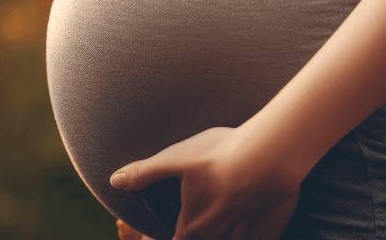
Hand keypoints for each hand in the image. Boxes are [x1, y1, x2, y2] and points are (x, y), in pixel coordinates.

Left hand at [109, 126, 301, 239]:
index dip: (158, 239)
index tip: (154, 236)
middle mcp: (216, 239)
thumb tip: (114, 181)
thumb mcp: (176, 159)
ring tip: (219, 214)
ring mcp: (243, 239)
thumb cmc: (221, 155)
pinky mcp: (268, 234)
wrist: (271, 155)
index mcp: (191, 228)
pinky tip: (245, 219)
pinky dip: (244, 233)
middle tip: (193, 221)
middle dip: (192, 233)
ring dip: (219, 232)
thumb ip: (144, 173)